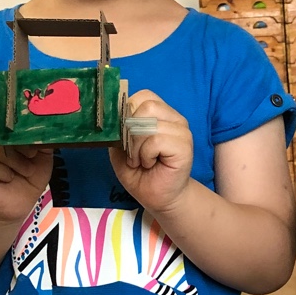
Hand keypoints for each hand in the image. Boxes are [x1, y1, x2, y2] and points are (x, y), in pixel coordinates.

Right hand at [0, 127, 53, 223]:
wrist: (18, 205)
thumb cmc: (27, 177)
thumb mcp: (41, 156)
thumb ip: (41, 139)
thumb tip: (45, 125)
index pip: (1, 117)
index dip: (19, 126)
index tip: (34, 137)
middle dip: (18, 143)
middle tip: (32, 156)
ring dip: (14, 159)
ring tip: (25, 170)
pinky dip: (3, 171)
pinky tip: (9, 177)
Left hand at [109, 90, 193, 214]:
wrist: (158, 198)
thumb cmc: (140, 173)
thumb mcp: (120, 147)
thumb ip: (118, 128)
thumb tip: (110, 115)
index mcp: (160, 114)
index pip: (142, 96)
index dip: (128, 114)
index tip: (125, 137)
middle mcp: (174, 118)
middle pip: (146, 105)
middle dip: (130, 131)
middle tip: (132, 153)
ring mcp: (181, 131)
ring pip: (149, 124)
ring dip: (137, 147)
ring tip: (141, 161)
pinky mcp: (185, 146)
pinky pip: (156, 140)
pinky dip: (146, 154)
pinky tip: (149, 164)